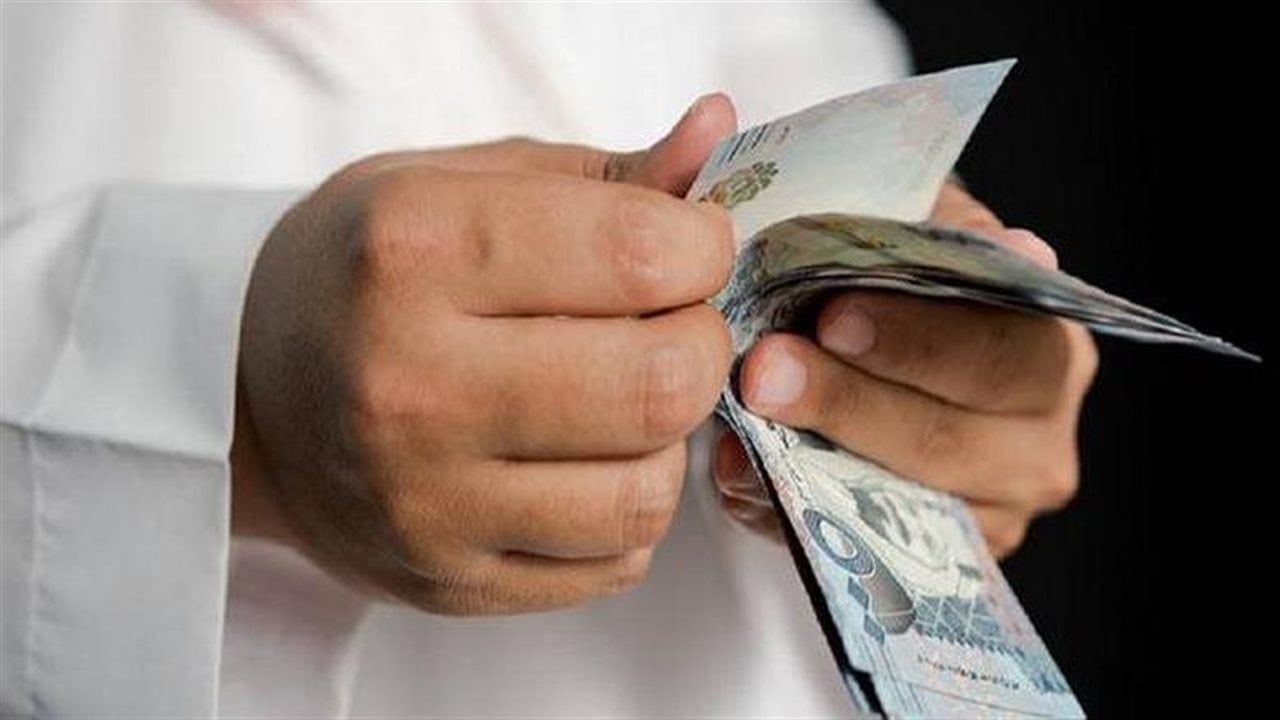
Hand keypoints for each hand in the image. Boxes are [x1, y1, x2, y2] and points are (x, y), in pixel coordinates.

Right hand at [235, 95, 738, 613]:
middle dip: (700, 344)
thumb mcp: (460, 185)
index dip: (702, 246)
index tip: (688, 246)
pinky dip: (625, 509)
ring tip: (620, 399)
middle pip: (659, 384)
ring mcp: (426, 500)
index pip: (637, 255)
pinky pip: (615, 562)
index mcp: (411, 251)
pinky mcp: (448, 579)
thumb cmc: (364, 274)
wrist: (246, 400)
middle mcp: (410, 385)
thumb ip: (603, 172)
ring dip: (666, 438)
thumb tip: (718, 131)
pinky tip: (581, 464)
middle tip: (667, 325)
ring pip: (648, 493)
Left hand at [713, 182, 1097, 557]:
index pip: (1002, 340)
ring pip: (904, 500)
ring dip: (814, 459)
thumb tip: (781, 152)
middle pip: (954, 433)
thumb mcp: (876, 214)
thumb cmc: (873, 263)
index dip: (919, 334)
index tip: (832, 314)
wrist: (860, 330)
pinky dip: (791, 512)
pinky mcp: (931, 555)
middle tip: (763, 370)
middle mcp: (1035, 423)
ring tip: (736, 424)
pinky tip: (736, 474)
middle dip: (852, 403)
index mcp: (1041, 327)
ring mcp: (991, 500)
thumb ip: (835, 191)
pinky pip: (859, 548)